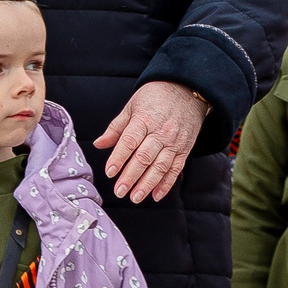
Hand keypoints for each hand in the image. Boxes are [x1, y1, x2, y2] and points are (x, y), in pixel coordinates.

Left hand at [97, 80, 206, 203]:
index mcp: (144, 119)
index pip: (129, 141)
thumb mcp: (133, 106)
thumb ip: (116, 127)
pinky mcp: (184, 149)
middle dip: (131, 176)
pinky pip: (176, 169)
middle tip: (119, 191)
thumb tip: (99, 144)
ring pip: (160, 166)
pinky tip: (156, 195)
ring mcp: (174, 142)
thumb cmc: (156, 96)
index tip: (110, 172)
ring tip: (135, 197)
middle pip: (144, 157)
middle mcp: (161, 132)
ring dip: (147, 184)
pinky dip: (167, 184)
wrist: (188, 89)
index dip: (119, 157)